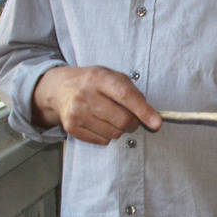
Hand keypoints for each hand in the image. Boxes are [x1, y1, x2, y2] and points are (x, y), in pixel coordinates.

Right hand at [32, 65, 161, 144]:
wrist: (60, 88)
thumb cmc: (93, 82)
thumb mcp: (112, 76)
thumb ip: (132, 92)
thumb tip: (152, 116)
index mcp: (99, 77)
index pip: (125, 95)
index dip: (143, 111)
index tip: (157, 122)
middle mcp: (85, 94)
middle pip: (122, 120)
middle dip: (134, 122)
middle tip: (131, 117)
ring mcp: (76, 112)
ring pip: (114, 133)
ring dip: (120, 129)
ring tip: (111, 116)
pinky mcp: (72, 128)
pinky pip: (103, 140)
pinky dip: (107, 135)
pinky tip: (99, 122)